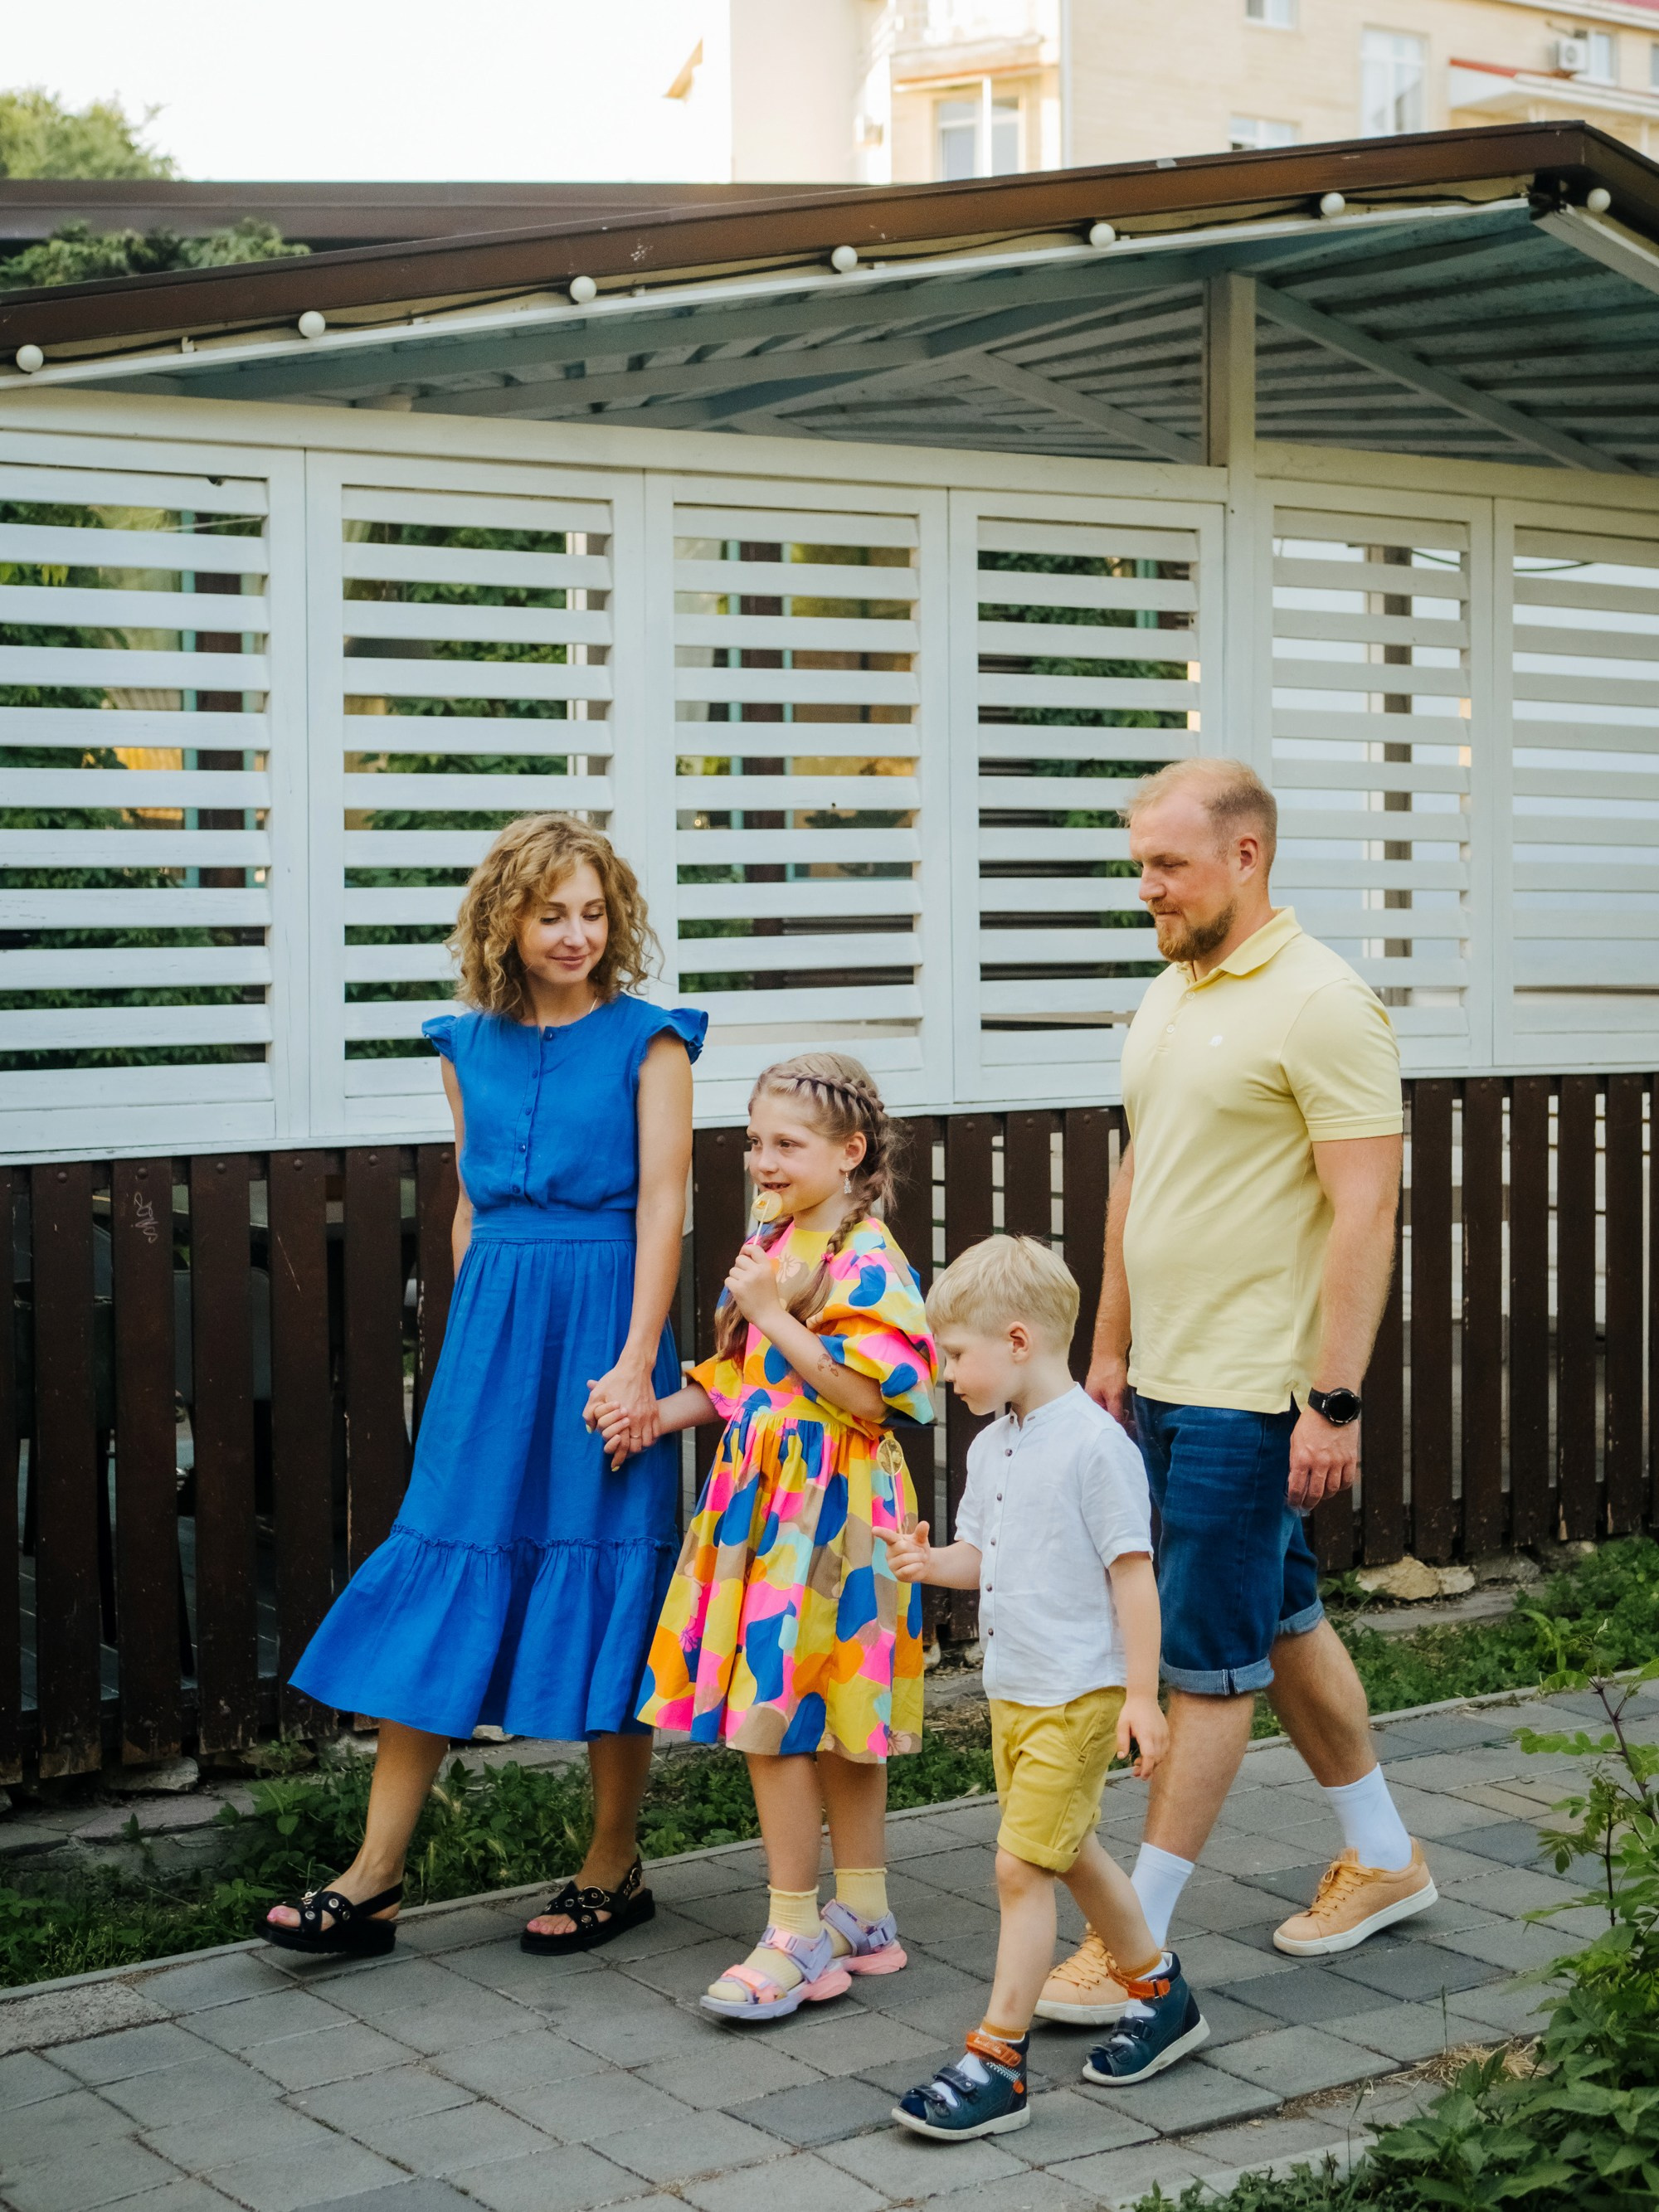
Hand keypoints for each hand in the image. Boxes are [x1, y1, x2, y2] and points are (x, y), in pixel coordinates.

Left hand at [584, 1355, 658, 1470]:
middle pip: (636, 1447)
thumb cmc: (614, 1380)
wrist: (634, 1368)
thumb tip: (590, 1430)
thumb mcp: (597, 1394)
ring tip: (633, 1449)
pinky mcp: (653, 1411)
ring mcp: (647, 1416)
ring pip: (646, 1442)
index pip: (622, 1445)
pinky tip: (643, 1439)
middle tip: (622, 1459)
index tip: (614, 1465)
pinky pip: (655, 1432)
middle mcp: (637, 1419)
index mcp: (623, 1417)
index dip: (618, 1457)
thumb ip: (590, 1413)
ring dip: (640, 1447)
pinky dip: (649, 1439)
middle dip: (628, 1455)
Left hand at [725, 1245, 784, 1328]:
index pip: (754, 1248)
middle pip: (739, 1259)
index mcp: (766, 1267)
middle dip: (739, 1267)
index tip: (744, 1253)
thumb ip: (758, 1266)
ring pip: (732, 1271)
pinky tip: (739, 1292)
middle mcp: (757, 1271)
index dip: (746, 1249)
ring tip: (744, 1287)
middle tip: (744, 1277)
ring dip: (735, 1278)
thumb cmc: (768, 1297)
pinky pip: (728, 1280)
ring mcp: (747, 1279)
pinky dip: (731, 1286)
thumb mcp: (769, 1277)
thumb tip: (743, 1255)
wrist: (768, 1315)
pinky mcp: (738, 1288)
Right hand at [874, 1519, 930, 1582]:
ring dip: (918, 1558)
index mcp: (893, 1540)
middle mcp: (890, 1552)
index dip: (881, 1532)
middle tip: (921, 1552)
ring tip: (922, 1558)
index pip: (887, 1535)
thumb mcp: (921, 1539)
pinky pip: (907, 1570)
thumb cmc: (919, 1549)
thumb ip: (921, 1532)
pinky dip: (917, 1566)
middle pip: (903, 1546)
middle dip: (916, 1549)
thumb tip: (924, 1523)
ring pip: (905, 1559)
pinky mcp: (897, 1574)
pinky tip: (920, 1565)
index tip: (874, 1530)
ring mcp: (892, 1564)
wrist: (924, 1565)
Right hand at [1085, 1351, 1130, 1430]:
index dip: (1116, 1426)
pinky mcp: (1103, 1389)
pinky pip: (1109, 1402)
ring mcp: (1097, 1394)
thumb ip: (1115, 1412)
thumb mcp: (1114, 1396)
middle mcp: (1092, 1400)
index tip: (1129, 1429)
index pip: (1103, 1421)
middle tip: (1132, 1424)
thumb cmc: (1110, 1372)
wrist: (1110, 1350)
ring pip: (1108, 1409)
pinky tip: (1125, 1408)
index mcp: (1090, 1403)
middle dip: (1118, 1421)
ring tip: (1129, 1416)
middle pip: (1105, 1416)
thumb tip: (1119, 1427)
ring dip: (1119, 1414)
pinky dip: (1118, 1406)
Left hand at [1117, 1692, 1167, 1779]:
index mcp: (1146, 1734)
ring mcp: (1164, 1734)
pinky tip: (1148, 1756)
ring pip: (1162, 1756)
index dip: (1147, 1769)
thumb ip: (1122, 1742)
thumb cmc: (1131, 1711)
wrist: (1144, 1697)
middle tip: (1135, 1772)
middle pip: (1156, 1759)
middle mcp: (1158, 1735)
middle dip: (1147, 1769)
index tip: (1141, 1776)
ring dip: (1152, 1764)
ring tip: (1139, 1763)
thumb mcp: (1122, 1725)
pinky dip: (1158, 1757)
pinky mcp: (1167, 1733)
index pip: (1150, 1756)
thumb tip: (1121, 1758)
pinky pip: (1165, 1750)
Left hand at [1287, 1403, 1358, 1509]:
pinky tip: (1335, 1486)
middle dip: (1308, 1503)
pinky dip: (1341, 1487)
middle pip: (1315, 1494)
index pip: (1297, 1488)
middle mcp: (1319, 1463)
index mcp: (1302, 1458)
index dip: (1294, 1500)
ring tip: (1320, 1495)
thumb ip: (1295, 1461)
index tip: (1293, 1505)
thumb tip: (1294, 1480)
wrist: (1331, 1407)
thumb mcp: (1295, 1440)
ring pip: (1332, 1490)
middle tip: (1306, 1506)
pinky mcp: (1350, 1459)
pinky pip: (1347, 1481)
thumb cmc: (1310, 1423)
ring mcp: (1336, 1462)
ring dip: (1325, 1496)